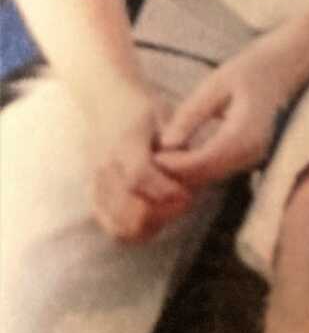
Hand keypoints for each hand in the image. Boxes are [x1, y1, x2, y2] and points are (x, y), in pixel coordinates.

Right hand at [90, 83, 193, 242]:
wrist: (105, 103)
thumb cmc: (141, 109)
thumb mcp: (163, 114)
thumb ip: (176, 140)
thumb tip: (190, 168)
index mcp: (124, 142)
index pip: (139, 177)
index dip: (165, 192)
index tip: (188, 194)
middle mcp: (105, 167)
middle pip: (129, 210)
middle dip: (163, 213)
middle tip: (185, 200)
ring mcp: (96, 184)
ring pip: (120, 226)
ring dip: (151, 224)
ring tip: (170, 207)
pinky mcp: (94, 197)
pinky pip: (113, 227)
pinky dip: (136, 229)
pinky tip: (155, 213)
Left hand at [155, 41, 289, 188]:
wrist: (288, 66)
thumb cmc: (253, 68)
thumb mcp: (217, 84)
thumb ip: (191, 115)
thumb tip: (165, 144)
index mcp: (245, 135)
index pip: (201, 163)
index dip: (172, 163)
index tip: (149, 152)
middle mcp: (251, 154)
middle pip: (205, 178)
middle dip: (174, 173)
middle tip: (148, 158)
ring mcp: (253, 159)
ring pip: (210, 178)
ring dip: (184, 172)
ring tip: (159, 155)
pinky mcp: (250, 157)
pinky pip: (218, 170)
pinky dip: (197, 167)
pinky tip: (179, 153)